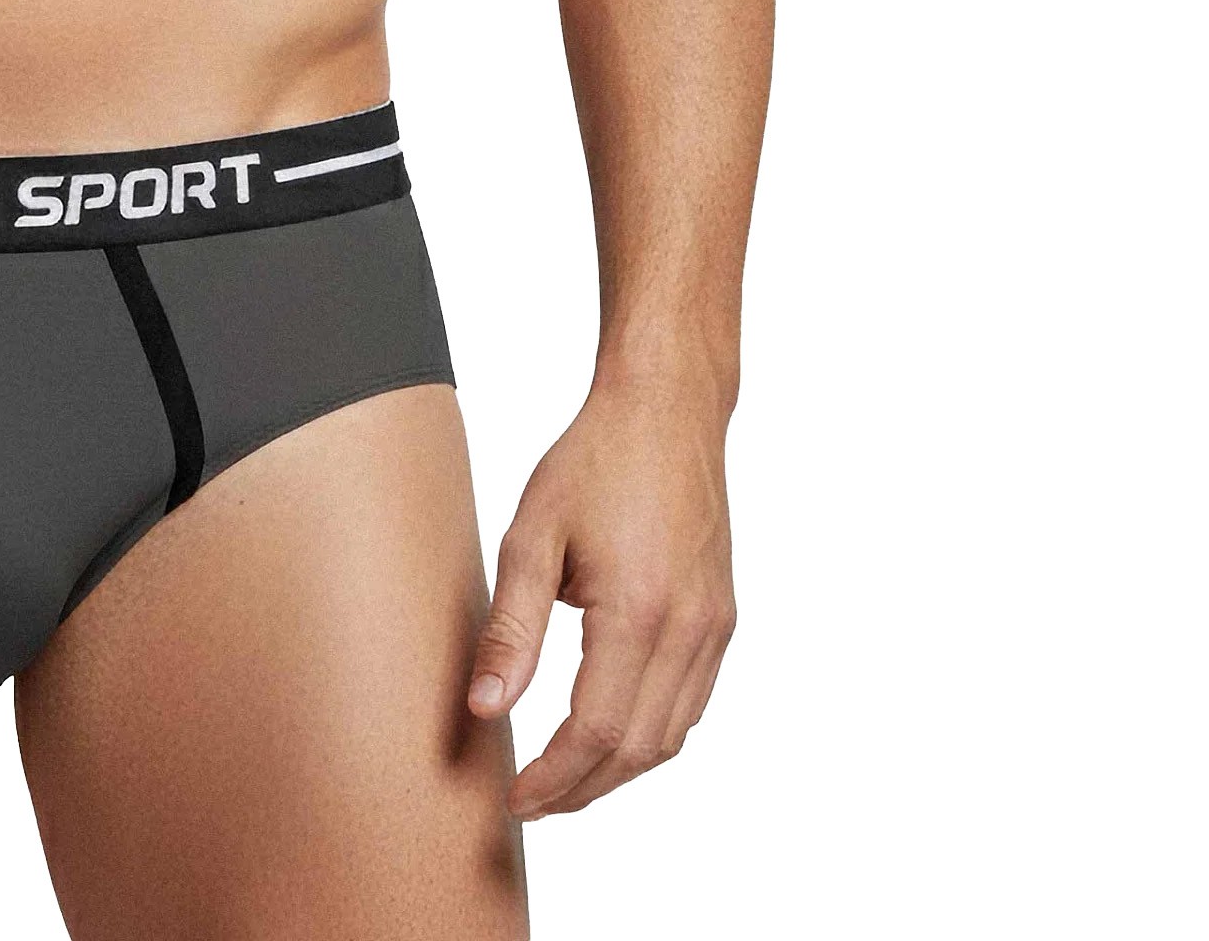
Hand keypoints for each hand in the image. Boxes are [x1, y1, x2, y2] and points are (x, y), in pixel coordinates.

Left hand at [465, 371, 736, 817]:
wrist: (667, 408)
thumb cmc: (594, 460)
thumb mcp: (533, 534)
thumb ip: (513, 628)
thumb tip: (485, 708)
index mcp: (639, 613)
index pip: (595, 732)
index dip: (553, 779)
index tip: (515, 798)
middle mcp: (689, 631)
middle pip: (637, 750)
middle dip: (582, 788)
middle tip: (532, 801)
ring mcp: (714, 627)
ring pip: (671, 737)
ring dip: (617, 770)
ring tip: (563, 777)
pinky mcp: (723, 618)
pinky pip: (692, 704)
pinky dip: (651, 735)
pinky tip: (612, 732)